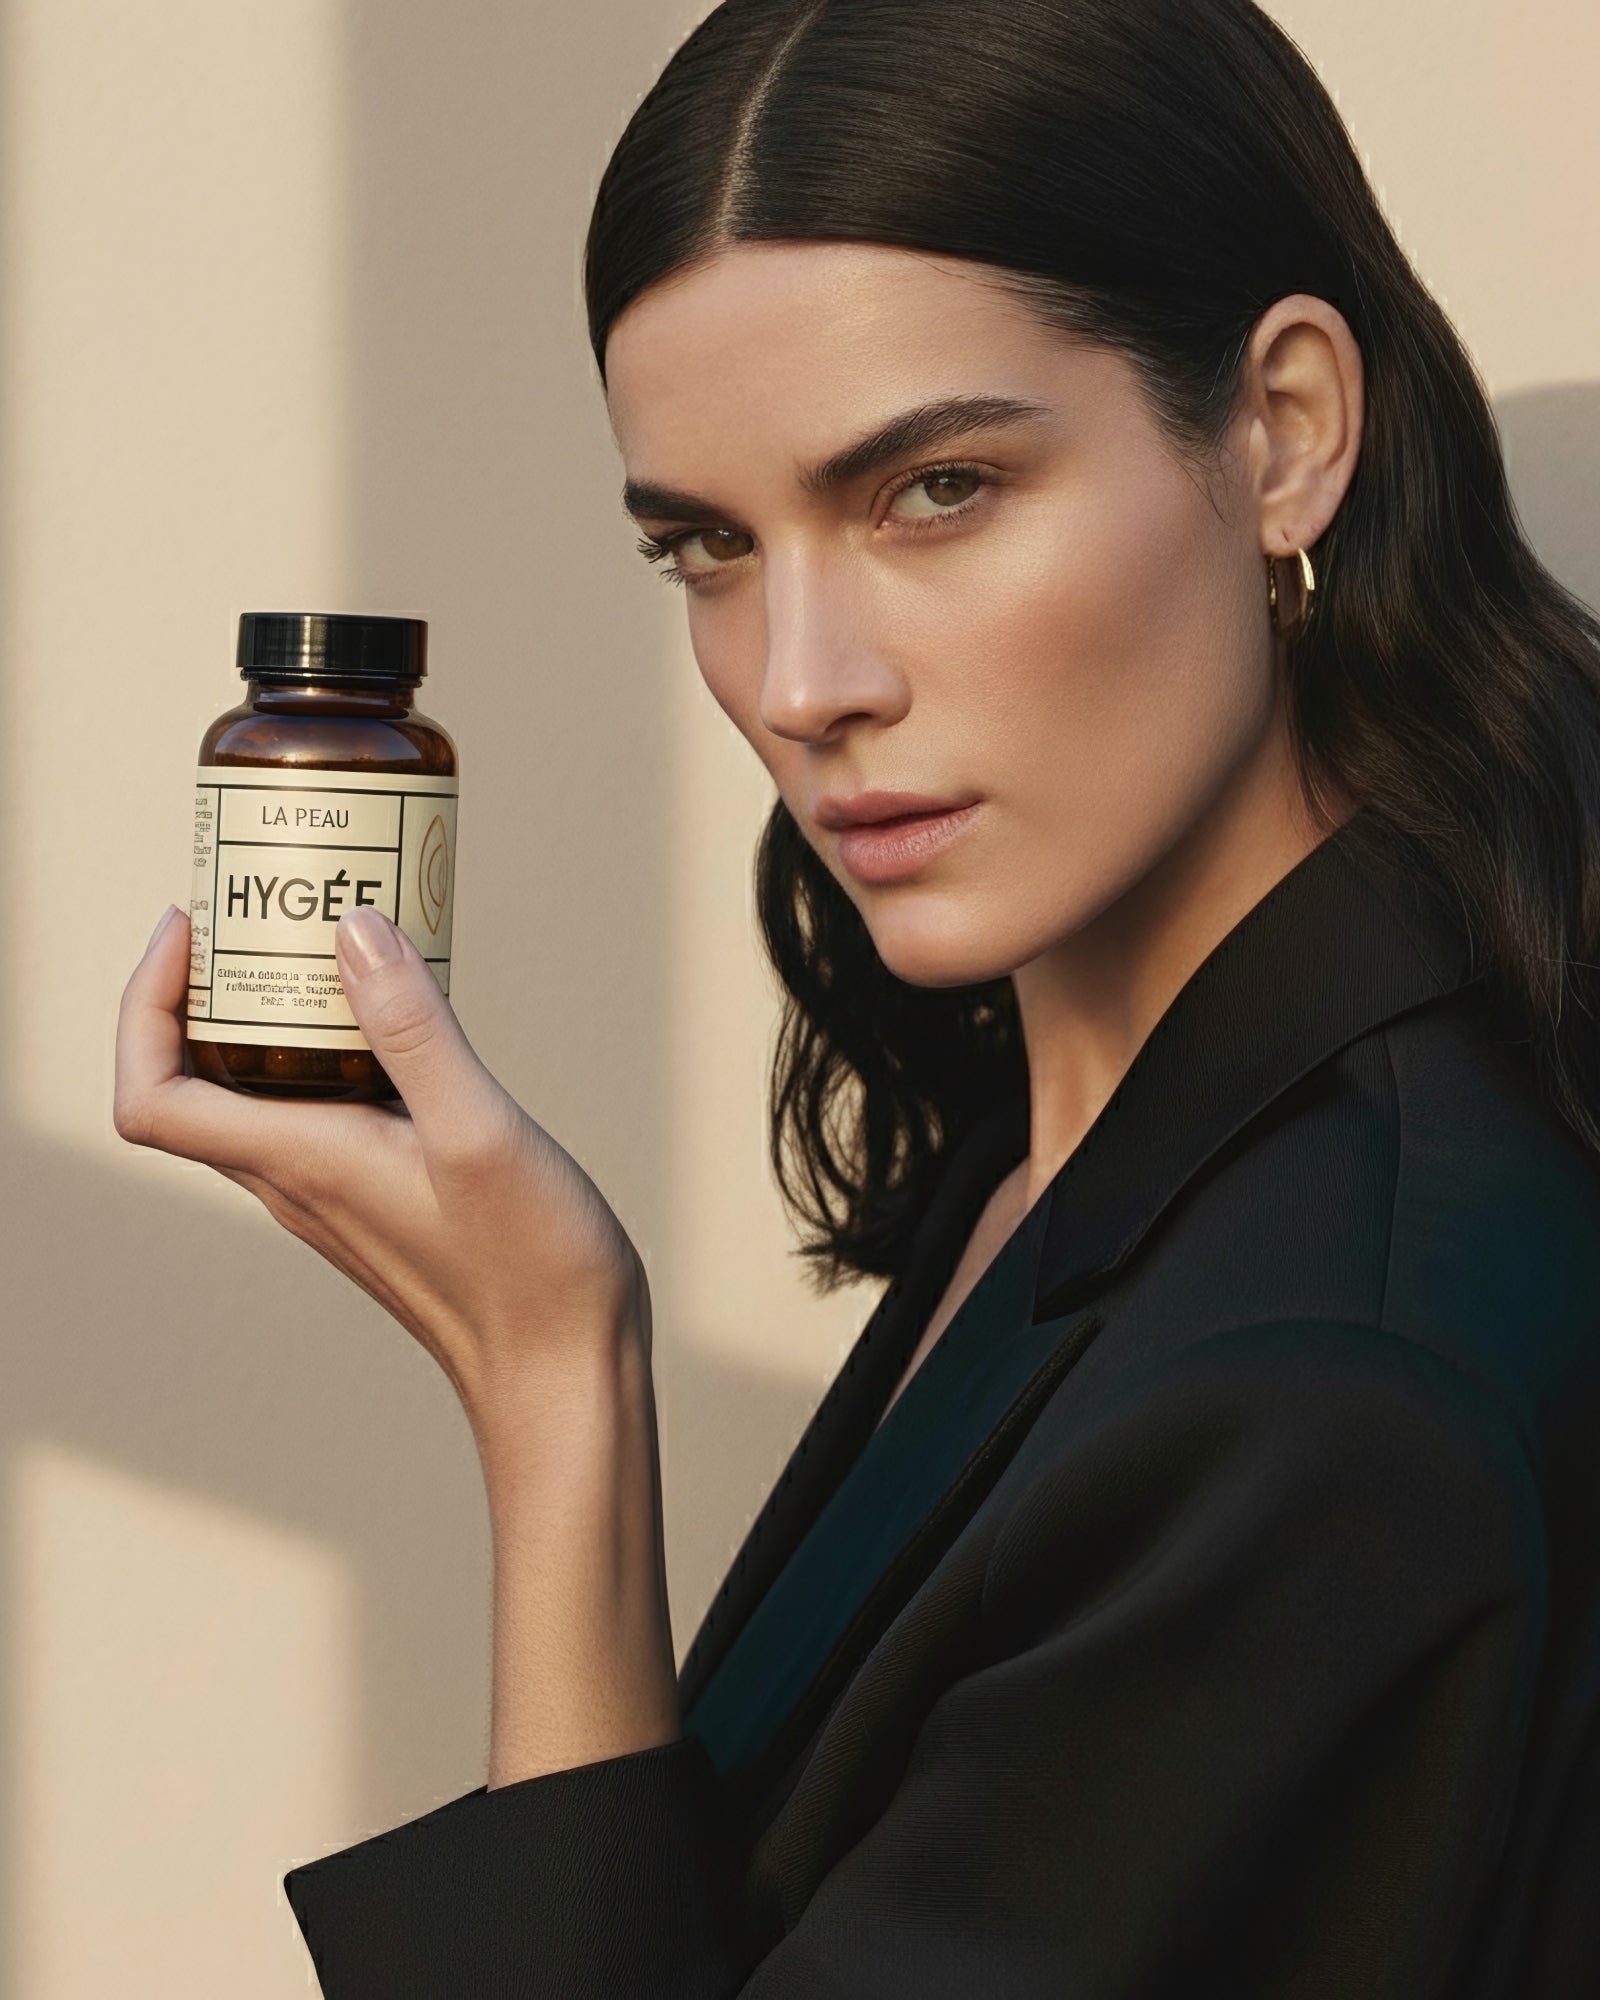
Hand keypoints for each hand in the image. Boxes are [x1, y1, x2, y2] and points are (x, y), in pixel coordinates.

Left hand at [114, 902, 651, 1431]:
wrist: (564, 1374)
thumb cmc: (528, 1272)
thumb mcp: (478, 1131)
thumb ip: (415, 1029)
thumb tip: (352, 930)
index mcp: (302, 1162)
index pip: (152, 1093)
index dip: (143, 1005)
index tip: (193, 931)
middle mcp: (300, 1180)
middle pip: (195, 1080)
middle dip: (207, 986)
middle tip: (264, 909)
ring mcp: (337, 1192)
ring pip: (259, 1093)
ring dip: (271, 1014)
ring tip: (330, 941)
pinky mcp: (382, 1194)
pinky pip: (321, 1109)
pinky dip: (333, 1048)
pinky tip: (400, 1018)